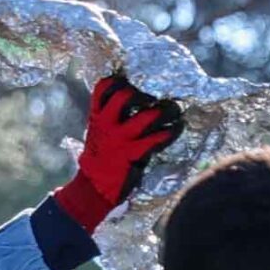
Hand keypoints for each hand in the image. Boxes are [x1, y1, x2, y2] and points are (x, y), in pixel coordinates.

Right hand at [54, 73, 185, 231]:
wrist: (93, 189)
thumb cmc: (100, 161)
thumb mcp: (98, 134)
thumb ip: (111, 119)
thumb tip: (133, 107)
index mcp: (97, 117)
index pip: (104, 88)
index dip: (120, 81)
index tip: (132, 84)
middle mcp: (107, 124)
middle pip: (125, 96)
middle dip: (145, 94)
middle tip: (156, 100)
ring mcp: (120, 139)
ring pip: (146, 116)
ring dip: (165, 111)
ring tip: (175, 111)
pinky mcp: (132, 155)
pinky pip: (155, 139)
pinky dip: (169, 132)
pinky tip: (176, 129)